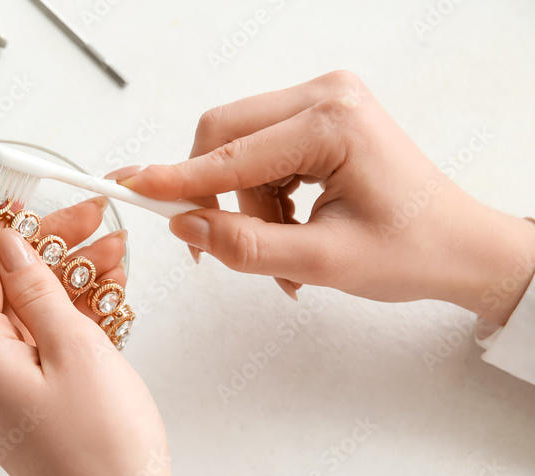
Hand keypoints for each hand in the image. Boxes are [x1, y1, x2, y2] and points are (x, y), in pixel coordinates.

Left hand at [0, 199, 242, 475]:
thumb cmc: (104, 442)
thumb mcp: (75, 348)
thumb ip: (36, 288)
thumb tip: (6, 243)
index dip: (12, 223)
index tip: (44, 193)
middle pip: (4, 288)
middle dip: (52, 251)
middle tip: (100, 221)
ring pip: (26, 317)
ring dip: (69, 283)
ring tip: (117, 254)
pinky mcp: (18, 410)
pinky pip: (36, 349)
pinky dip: (67, 322)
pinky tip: (107, 297)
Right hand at [110, 70, 534, 324]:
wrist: (463, 247)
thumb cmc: (412, 252)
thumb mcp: (321, 263)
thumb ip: (244, 246)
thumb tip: (185, 227)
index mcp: (332, 121)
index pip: (230, 153)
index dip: (176, 180)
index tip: (128, 189)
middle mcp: (326, 95)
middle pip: (225, 135)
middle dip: (215, 197)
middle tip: (219, 249)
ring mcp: (324, 101)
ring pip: (238, 150)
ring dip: (245, 207)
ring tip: (283, 255)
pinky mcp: (321, 118)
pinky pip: (261, 153)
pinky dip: (262, 199)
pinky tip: (291, 230)